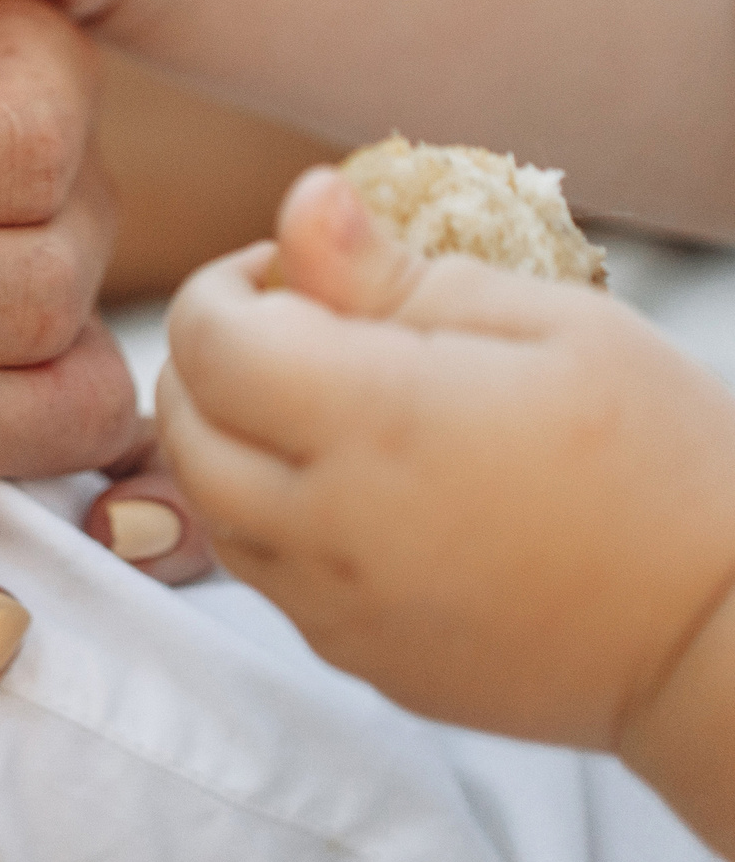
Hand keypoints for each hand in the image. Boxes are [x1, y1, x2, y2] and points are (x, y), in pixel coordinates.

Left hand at [163, 166, 734, 752]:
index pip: (205, 336)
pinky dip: (270, 514)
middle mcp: (329, 524)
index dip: (228, 286)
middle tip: (300, 328)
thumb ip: (395, 272)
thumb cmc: (662, 459)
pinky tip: (360, 485)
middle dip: (212, 357)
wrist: (724, 640)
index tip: (298, 273)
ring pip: (204, 504)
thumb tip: (301, 202)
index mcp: (375, 423)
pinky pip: (262, 573)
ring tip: (325, 405)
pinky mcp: (355, 658)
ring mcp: (333, 607)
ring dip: (228, 438)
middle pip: (181, 421)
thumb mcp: (550, 324)